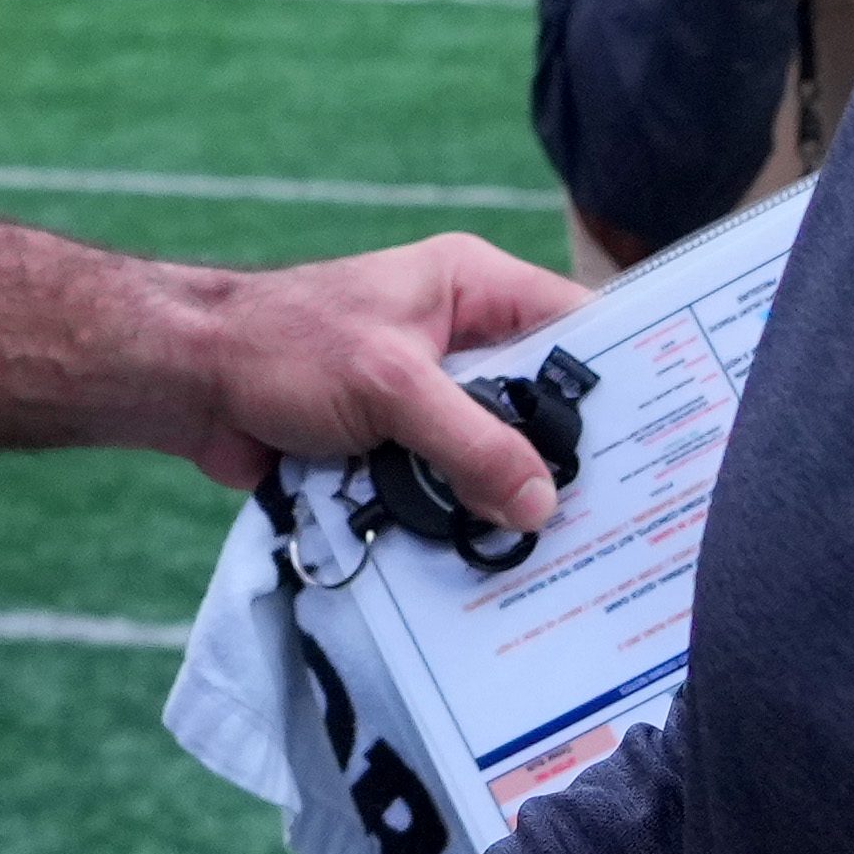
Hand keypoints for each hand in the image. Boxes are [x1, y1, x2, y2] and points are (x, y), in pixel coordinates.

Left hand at [186, 235, 591, 530]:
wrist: (190, 383)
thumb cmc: (283, 347)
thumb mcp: (392, 386)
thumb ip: (472, 443)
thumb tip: (542, 506)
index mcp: (472, 289)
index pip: (574, 323)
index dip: (620, 375)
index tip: (664, 437)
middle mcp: (460, 340)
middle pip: (540, 404)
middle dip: (563, 459)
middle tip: (616, 518)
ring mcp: (428, 398)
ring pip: (494, 456)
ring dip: (503, 500)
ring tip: (557, 555)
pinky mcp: (396, 448)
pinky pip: (448, 488)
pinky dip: (457, 520)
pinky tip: (485, 564)